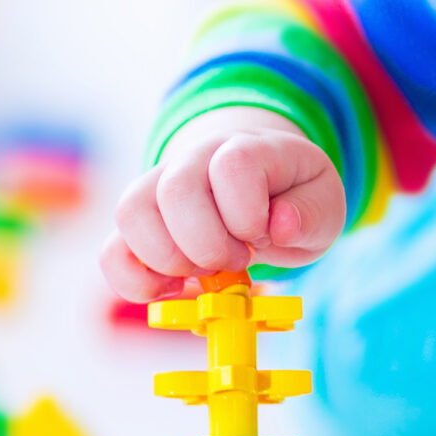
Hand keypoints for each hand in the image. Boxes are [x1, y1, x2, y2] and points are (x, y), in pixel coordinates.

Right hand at [101, 108, 346, 301]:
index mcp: (246, 147)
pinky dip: (136, 283)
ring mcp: (157, 188)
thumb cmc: (291, 197)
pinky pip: (111, 253)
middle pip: (175, 191)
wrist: (260, 185)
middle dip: (209, 245)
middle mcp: (193, 159)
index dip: (248, 215)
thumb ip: (311, 212)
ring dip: (170, 261)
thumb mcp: (324, 203)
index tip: (264, 234)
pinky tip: (172, 288)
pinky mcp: (137, 226)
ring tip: (203, 271)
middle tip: (237, 260)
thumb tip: (278, 226)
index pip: (232, 167)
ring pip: (131, 213)